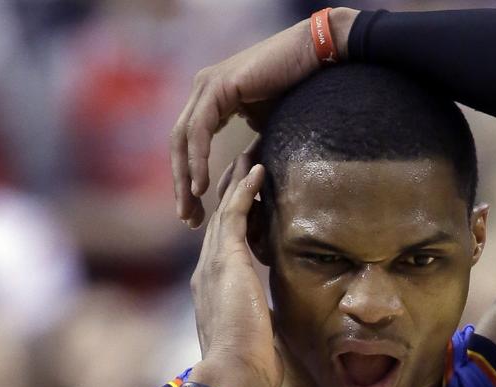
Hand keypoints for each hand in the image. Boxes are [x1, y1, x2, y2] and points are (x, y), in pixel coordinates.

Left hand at [170, 9, 357, 227]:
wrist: (316, 59)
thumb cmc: (300, 91)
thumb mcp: (268, 129)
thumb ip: (250, 152)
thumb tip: (244, 182)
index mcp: (212, 100)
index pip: (190, 144)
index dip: (189, 178)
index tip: (195, 211)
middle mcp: (203, 91)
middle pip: (179, 144)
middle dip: (181, 184)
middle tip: (187, 219)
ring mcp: (206, 86)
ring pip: (183, 139)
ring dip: (185, 177)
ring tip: (192, 208)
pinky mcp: (216, 87)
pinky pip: (199, 131)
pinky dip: (198, 160)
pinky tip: (201, 186)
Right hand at [191, 145, 281, 386]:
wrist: (233, 375)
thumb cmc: (248, 371)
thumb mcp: (257, 343)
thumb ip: (261, 329)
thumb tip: (272, 337)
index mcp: (213, 293)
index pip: (224, 248)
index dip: (235, 223)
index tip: (248, 205)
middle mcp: (207, 273)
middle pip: (220, 221)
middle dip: (232, 192)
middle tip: (245, 164)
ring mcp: (213, 265)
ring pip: (225, 210)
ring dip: (238, 181)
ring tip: (252, 155)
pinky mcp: (227, 260)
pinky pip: (234, 213)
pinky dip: (246, 189)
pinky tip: (258, 169)